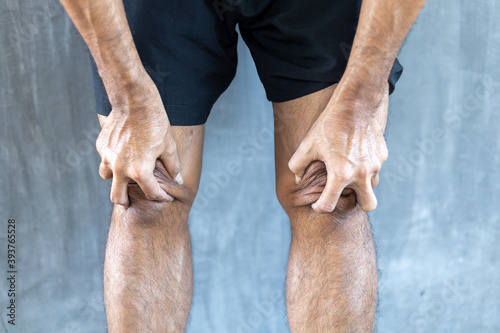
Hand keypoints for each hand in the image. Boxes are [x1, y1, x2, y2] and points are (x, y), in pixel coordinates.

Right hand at [96, 74, 181, 205]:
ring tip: (125, 175)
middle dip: (126, 201)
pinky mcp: (101, 146)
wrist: (134, 100)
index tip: (165, 197)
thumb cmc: (154, 122)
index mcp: (140, 171)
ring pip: (107, 178)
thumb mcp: (168, 145)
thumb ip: (173, 166)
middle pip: (118, 197)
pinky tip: (122, 152)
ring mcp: (108, 157)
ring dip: (116, 179)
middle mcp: (120, 168)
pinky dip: (112, 160)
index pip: (151, 193)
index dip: (161, 197)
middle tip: (131, 201)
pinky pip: (104, 159)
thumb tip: (179, 179)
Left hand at [288, 84, 388, 212]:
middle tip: (344, 193)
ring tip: (348, 172)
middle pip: (368, 205)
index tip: (317, 204)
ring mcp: (375, 165)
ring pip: (372, 186)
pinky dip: (366, 168)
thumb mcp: (307, 145)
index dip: (319, 208)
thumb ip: (298, 166)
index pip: (329, 205)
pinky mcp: (382, 155)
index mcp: (341, 174)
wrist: (356, 104)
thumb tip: (298, 179)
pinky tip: (356, 155)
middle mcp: (362, 173)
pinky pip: (375, 168)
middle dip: (357, 204)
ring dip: (362, 185)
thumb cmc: (328, 125)